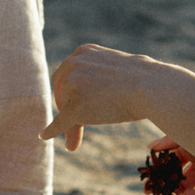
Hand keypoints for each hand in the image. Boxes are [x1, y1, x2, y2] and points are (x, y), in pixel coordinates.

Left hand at [41, 42, 177, 151]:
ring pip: (66, 110)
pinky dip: (51, 131)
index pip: (67, 74)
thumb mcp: (114, 68)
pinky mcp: (74, 107)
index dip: (69, 93)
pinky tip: (44, 136)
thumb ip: (97, 74)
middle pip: (62, 91)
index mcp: (82, 52)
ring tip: (75, 141)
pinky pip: (58, 123)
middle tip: (72, 125)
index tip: (72, 105)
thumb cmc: (142, 80)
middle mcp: (73, 65)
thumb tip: (88, 92)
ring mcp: (73, 86)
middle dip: (66, 109)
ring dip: (71, 126)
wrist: (150, 87)